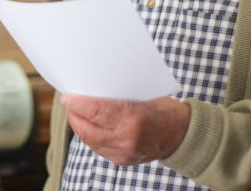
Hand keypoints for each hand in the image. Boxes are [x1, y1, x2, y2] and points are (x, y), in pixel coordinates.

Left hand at [61, 94, 189, 165]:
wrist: (183, 134)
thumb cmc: (163, 108)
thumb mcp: (142, 95)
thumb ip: (117, 95)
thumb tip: (90, 88)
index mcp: (133, 117)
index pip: (95, 111)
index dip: (77, 103)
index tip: (67, 97)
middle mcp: (127, 138)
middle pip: (88, 128)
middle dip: (74, 115)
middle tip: (68, 103)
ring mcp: (125, 153)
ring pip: (90, 141)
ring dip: (79, 126)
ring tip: (74, 113)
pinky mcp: (123, 161)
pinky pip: (98, 148)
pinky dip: (90, 136)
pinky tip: (86, 126)